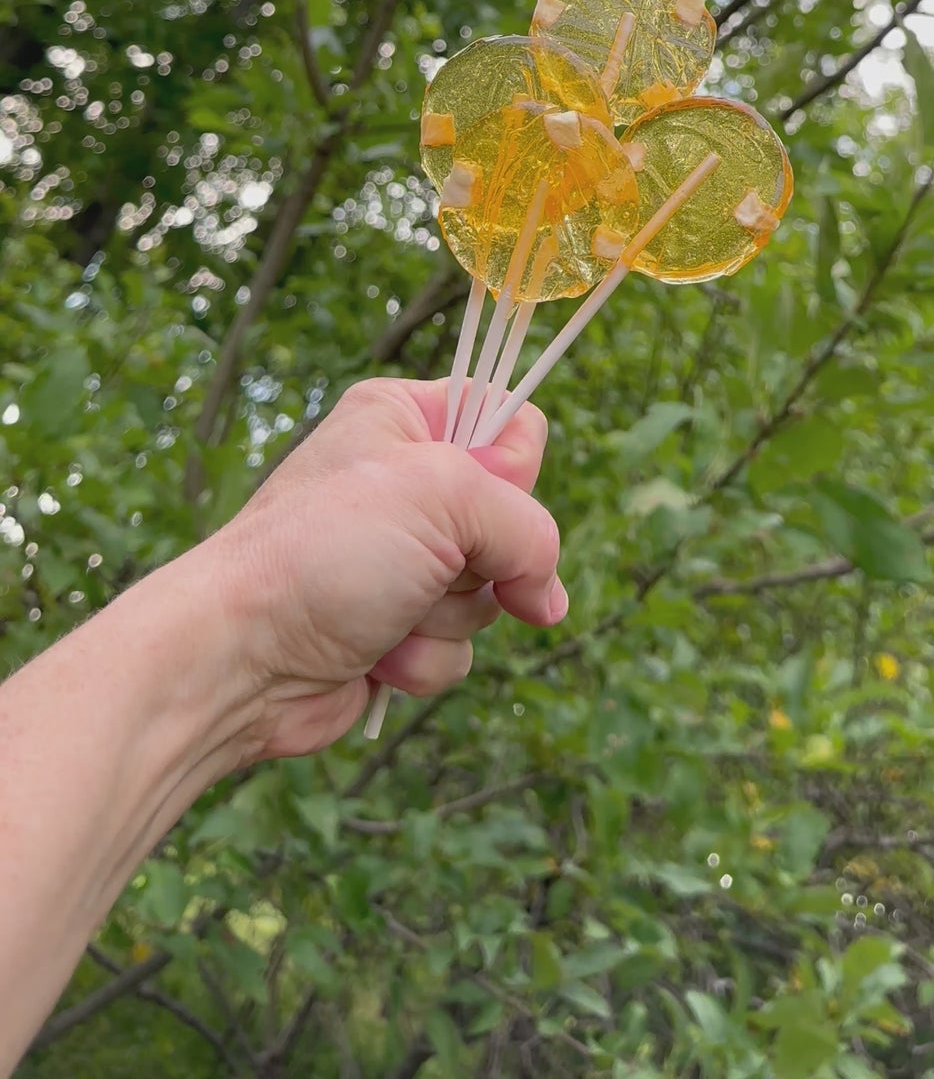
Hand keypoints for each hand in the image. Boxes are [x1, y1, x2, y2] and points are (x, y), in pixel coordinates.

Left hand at [206, 378, 565, 761]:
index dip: (513, 468)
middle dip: (481, 561)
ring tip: (387, 612)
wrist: (241, 655)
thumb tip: (548, 599)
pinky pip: (459, 647)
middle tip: (427, 563)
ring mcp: (402, 562)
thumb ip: (527, 530)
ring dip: (447, 617)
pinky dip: (424, 659)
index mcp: (404, 419)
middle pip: (513, 520)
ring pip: (491, 594)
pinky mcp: (396, 629)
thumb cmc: (325, 551)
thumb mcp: (444, 497)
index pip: (512, 423)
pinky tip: (373, 655)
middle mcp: (404, 485)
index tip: (481, 491)